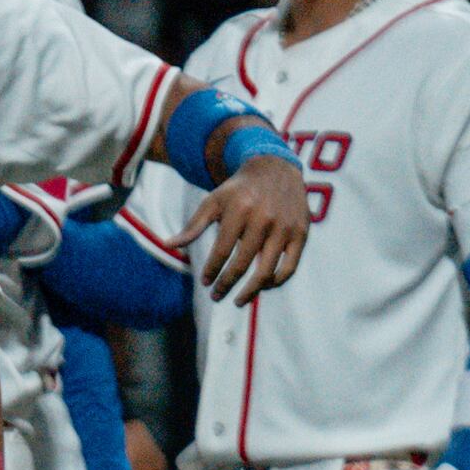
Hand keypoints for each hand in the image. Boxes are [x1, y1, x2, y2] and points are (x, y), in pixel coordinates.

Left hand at [178, 153, 313, 300]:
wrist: (275, 169)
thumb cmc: (238, 191)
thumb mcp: (213, 201)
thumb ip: (193, 226)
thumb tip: (168, 245)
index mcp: (239, 210)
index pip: (222, 250)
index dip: (212, 270)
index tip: (205, 283)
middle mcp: (264, 219)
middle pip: (243, 264)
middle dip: (226, 284)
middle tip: (217, 297)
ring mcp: (285, 228)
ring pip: (267, 271)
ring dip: (251, 291)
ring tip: (238, 300)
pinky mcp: (301, 234)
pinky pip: (290, 267)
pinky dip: (276, 282)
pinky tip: (262, 287)